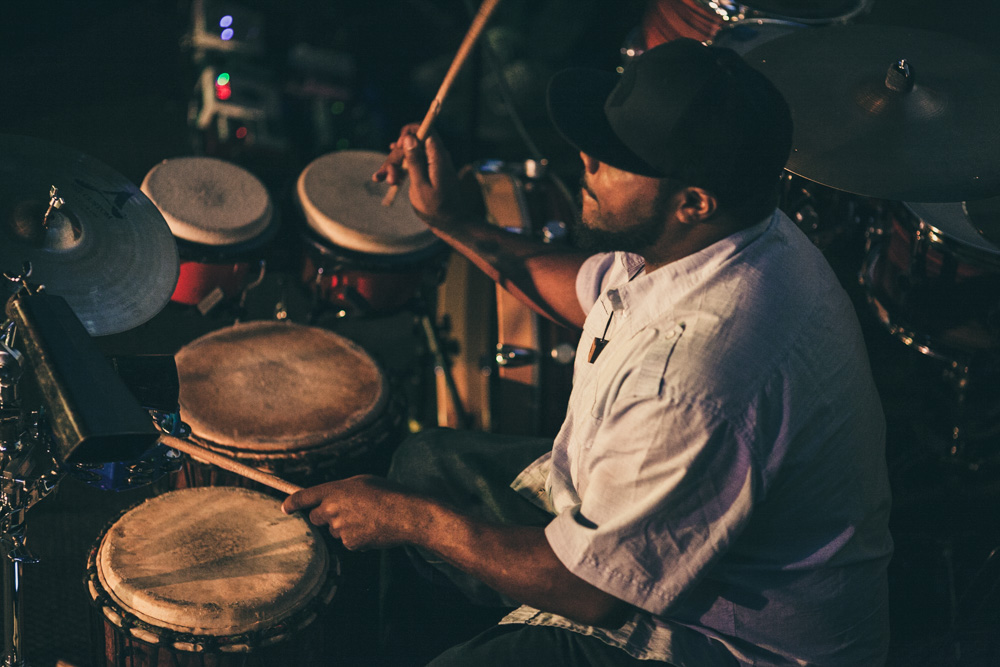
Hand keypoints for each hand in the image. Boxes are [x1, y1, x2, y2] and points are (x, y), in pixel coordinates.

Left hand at [282, 475, 424, 550]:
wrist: (405, 514)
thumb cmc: (388, 493)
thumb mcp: (362, 482)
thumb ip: (342, 490)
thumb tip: (331, 498)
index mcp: (335, 490)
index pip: (303, 496)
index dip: (292, 503)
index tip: (285, 507)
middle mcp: (332, 509)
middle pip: (316, 517)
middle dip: (324, 516)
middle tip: (344, 511)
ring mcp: (340, 528)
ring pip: (334, 530)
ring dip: (344, 526)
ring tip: (368, 518)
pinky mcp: (350, 543)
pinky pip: (347, 541)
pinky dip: (356, 537)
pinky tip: (372, 529)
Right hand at [372, 125, 473, 225]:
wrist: (448, 222)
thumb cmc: (435, 207)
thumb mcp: (421, 185)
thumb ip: (415, 161)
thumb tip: (410, 137)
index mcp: (438, 157)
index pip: (425, 129)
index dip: (408, 133)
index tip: (398, 146)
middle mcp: (435, 156)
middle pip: (411, 143)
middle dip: (397, 157)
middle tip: (389, 177)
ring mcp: (431, 163)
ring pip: (408, 154)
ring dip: (395, 166)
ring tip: (389, 182)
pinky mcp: (426, 171)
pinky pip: (410, 163)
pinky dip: (399, 169)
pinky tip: (387, 176)